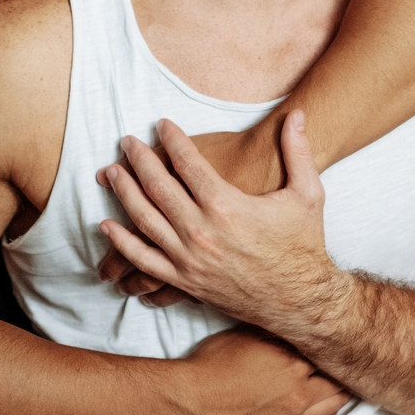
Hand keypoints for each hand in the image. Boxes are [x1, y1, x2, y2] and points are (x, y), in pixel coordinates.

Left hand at [96, 111, 340, 333]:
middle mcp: (202, 232)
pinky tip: (107, 226)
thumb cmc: (304, 245)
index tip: (161, 123)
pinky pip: (144, 261)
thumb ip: (299, 151)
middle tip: (127, 141)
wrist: (301, 300)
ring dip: (123, 193)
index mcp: (228, 206)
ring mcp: (190, 259)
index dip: (171, 139)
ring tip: (111, 173)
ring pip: (144, 220)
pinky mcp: (185, 281)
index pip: (187, 162)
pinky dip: (122, 243)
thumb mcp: (308, 194)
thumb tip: (298, 113)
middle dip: (138, 159)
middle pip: (157, 187)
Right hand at [177, 325, 351, 414]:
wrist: (190, 400)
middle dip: (340, 372)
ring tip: (339, 383)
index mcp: (295, 367)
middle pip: (338, 385)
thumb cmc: (214, 364)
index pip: (329, 356)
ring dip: (337, 395)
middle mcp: (300, 396)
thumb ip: (279, 335)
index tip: (338, 339)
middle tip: (342, 361)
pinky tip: (325, 408)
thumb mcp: (249, 336)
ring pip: (331, 408)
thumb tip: (297, 329)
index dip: (333, 346)